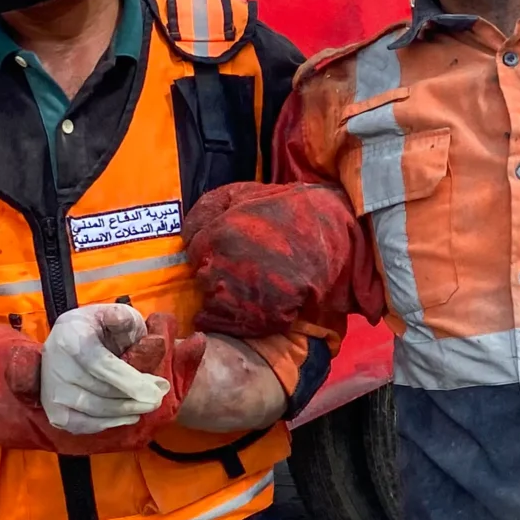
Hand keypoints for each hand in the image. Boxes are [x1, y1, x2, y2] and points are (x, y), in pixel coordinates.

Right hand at [42, 305, 205, 445]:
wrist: (65, 341)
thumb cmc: (96, 327)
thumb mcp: (111, 313)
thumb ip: (121, 317)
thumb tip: (125, 325)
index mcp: (71, 337)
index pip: (101, 364)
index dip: (130, 381)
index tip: (157, 391)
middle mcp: (55, 364)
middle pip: (100, 390)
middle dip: (135, 397)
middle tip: (160, 397)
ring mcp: (52, 390)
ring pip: (94, 409)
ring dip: (126, 411)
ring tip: (149, 406)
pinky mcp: (53, 410)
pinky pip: (83, 424)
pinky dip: (109, 423)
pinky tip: (129, 417)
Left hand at [184, 182, 384, 335]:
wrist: (334, 230)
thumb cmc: (289, 208)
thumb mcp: (244, 193)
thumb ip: (208, 208)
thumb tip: (184, 233)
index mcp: (215, 237)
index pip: (194, 255)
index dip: (209, 253)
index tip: (223, 253)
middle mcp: (222, 268)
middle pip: (202, 282)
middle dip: (216, 276)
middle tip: (239, 270)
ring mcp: (242, 296)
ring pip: (216, 307)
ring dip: (227, 300)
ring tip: (248, 288)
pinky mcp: (263, 317)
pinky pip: (238, 326)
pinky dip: (242, 320)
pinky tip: (256, 305)